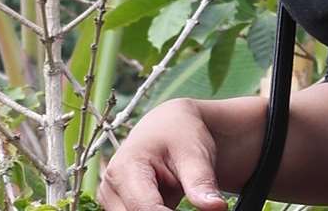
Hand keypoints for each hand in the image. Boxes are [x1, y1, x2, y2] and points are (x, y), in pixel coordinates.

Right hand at [98, 98, 230, 210]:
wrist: (170, 126)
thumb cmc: (181, 135)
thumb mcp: (195, 153)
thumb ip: (201, 182)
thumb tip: (216, 207)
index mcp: (125, 169)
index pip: (145, 209)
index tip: (203, 210)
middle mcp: (111, 187)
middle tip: (198, 204)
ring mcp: (111, 199)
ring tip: (183, 198)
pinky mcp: (118, 207)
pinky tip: (174, 206)